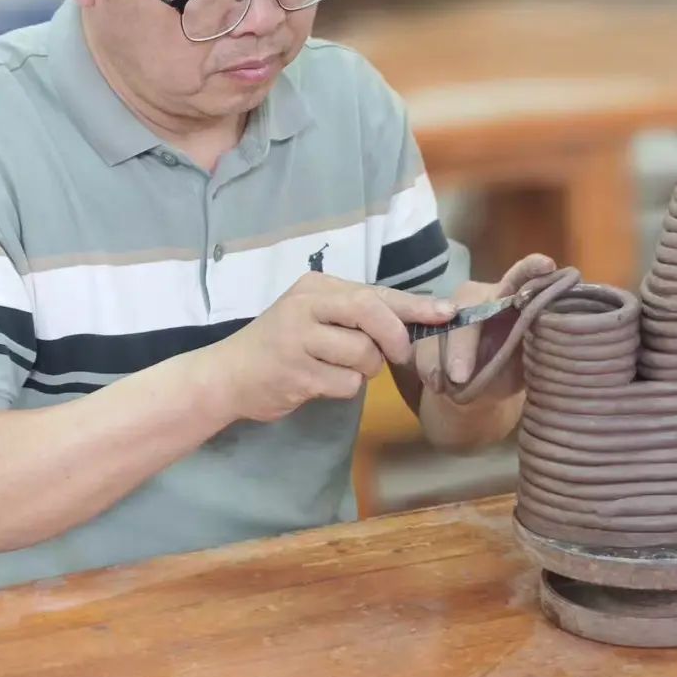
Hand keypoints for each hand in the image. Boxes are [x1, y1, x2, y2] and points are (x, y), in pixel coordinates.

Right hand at [218, 273, 456, 422]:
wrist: (229, 374)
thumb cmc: (281, 344)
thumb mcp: (315, 316)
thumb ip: (358, 314)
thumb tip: (419, 318)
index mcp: (316, 287)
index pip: (375, 293)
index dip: (416, 305)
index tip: (447, 313)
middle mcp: (306, 306)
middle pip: (373, 315)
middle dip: (394, 339)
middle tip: (396, 355)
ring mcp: (299, 339)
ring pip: (364, 355)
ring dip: (362, 370)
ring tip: (335, 368)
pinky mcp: (296, 373)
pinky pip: (347, 384)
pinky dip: (343, 389)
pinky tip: (318, 383)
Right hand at [414, 254, 555, 400]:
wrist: (477, 391)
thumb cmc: (509, 369)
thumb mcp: (527, 361)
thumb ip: (536, 343)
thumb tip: (551, 338)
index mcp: (511, 299)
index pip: (523, 278)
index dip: (531, 269)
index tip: (546, 265)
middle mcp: (481, 297)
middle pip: (468, 308)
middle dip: (461, 344)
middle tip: (459, 376)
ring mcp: (450, 310)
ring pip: (438, 326)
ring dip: (437, 358)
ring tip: (442, 386)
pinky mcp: (427, 327)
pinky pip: (420, 342)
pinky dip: (425, 364)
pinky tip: (434, 383)